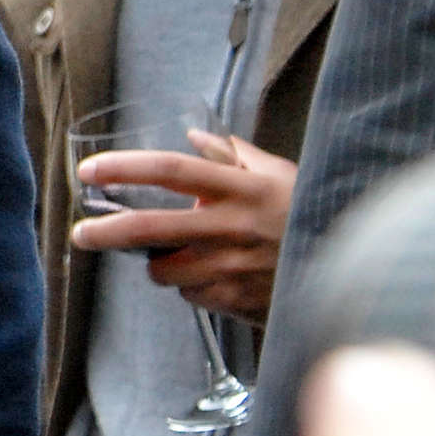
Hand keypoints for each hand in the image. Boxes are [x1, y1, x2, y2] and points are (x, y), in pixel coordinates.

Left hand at [72, 132, 293, 320]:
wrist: (353, 268)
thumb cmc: (310, 215)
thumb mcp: (281, 177)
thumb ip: (236, 156)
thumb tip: (197, 135)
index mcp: (241, 188)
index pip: (170, 169)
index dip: (124, 168)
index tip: (88, 171)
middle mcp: (233, 226)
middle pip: (150, 228)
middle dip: (104, 233)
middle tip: (80, 234)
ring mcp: (234, 266)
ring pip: (164, 269)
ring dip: (159, 265)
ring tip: (180, 258)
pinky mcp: (238, 300)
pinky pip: (191, 295)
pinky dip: (192, 288)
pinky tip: (214, 278)